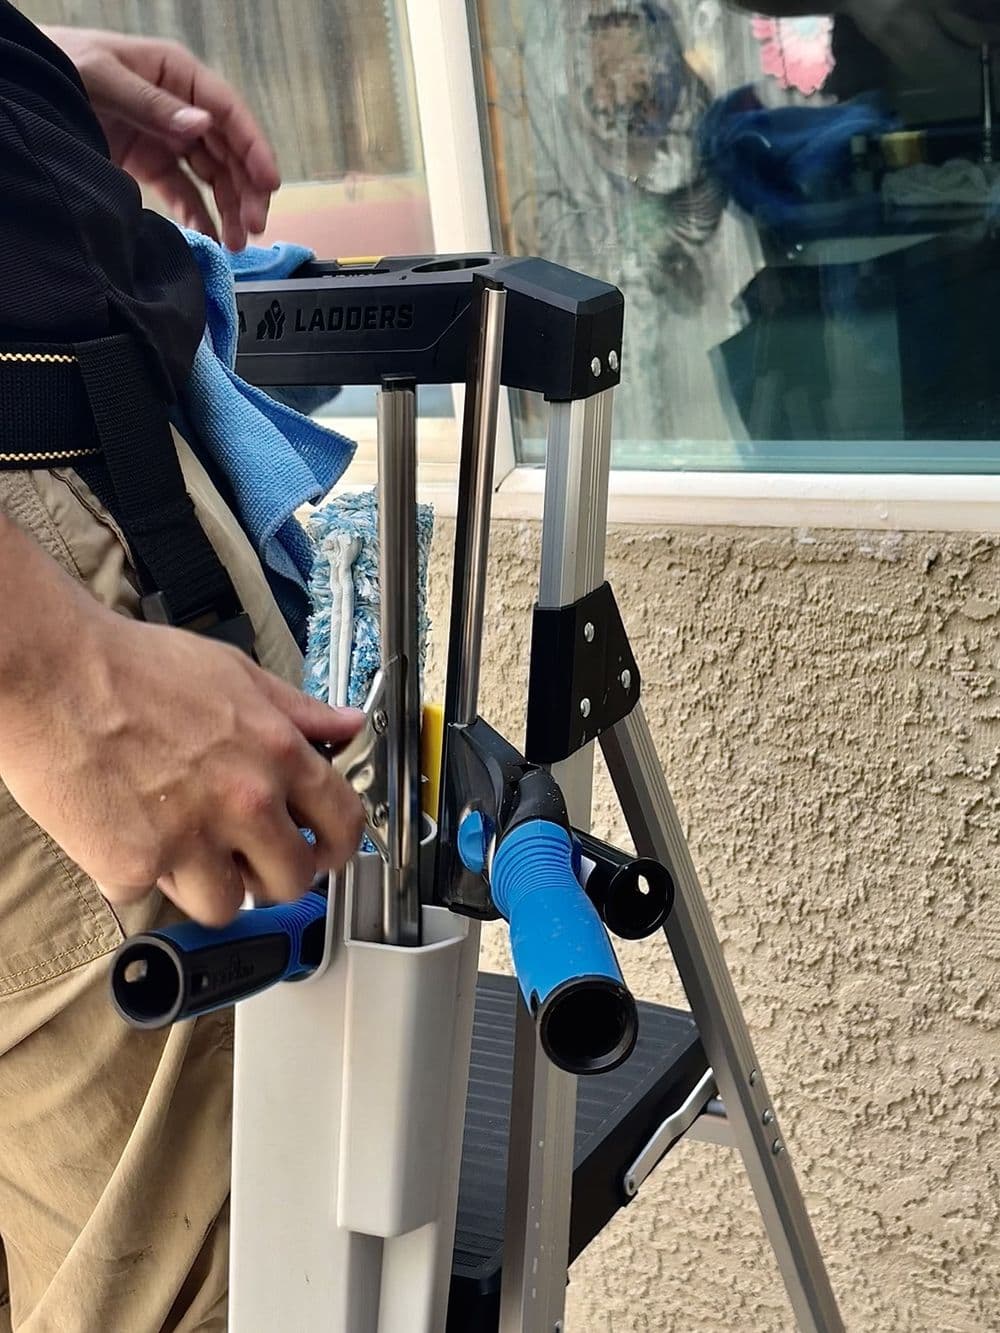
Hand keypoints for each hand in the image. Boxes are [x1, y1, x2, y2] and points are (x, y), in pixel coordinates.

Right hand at [1, 603, 365, 927]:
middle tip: (250, 860)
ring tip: (183, 849)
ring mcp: (192, 838)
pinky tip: (126, 833)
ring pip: (227, 905)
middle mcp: (245, 801)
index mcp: (277, 753)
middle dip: (275, 877)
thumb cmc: (133, 668)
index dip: (340, 846)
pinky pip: (150, 894)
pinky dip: (138, 874)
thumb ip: (298, 710)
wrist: (53, 675)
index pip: (343, 822)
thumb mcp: (235, 673)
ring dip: (209, 887)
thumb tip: (347, 725)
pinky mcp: (136, 865)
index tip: (327, 852)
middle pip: (293, 880)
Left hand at [43, 27, 279, 249]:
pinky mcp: (153, 165)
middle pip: (228, 151)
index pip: (228, 111)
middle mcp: (181, 107)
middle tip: (254, 225)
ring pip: (213, 176)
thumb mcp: (103, 77)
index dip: (254, 147)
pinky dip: (200, 216)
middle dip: (245, 189)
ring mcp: (169, 138)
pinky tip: (211, 238)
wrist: (25, 87)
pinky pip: (185, 193)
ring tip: (236, 243)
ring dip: (229, 209)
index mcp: (177, 74)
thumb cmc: (60, 68)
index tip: (269, 182)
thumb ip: (152, 104)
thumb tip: (203, 126)